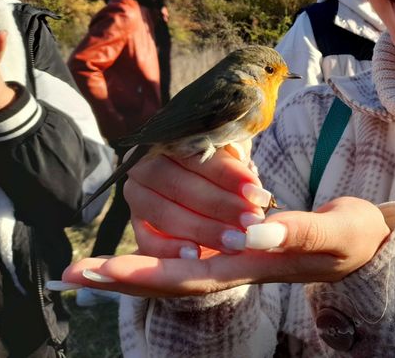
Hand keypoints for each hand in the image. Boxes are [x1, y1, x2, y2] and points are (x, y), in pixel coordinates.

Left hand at [60, 196, 390, 297]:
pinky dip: (160, 254)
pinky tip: (137, 249)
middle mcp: (240, 266)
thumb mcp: (337, 232)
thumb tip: (251, 231)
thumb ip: (298, 232)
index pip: (194, 274)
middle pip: (173, 280)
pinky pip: (192, 254)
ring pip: (177, 268)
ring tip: (88, 264)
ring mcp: (239, 258)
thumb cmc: (354, 238)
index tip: (102, 268)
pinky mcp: (242, 246)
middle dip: (123, 278)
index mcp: (258, 264)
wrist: (364, 245)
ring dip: (133, 268)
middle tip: (71, 272)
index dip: (146, 273)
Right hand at [123, 141, 270, 255]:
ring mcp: (137, 196)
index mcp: (168, 139)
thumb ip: (237, 157)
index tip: (257, 193)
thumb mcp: (233, 152)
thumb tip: (244, 172)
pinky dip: (170, 249)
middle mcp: (144, 165)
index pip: (197, 155)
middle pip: (178, 186)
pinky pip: (147, 241)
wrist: (209, 188)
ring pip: (164, 214)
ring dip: (203, 230)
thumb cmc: (224, 166)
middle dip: (220, 206)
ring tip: (236, 242)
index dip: (228, 174)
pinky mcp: (138, 225)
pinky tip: (197, 255)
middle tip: (251, 222)